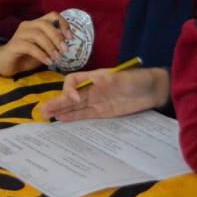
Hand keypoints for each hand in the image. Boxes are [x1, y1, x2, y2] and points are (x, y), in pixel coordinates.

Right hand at [0, 12, 71, 76]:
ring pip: (37, 34)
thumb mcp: (43, 49)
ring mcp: (19, 34)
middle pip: (45, 24)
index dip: (63, 24)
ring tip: (57, 58)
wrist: (4, 64)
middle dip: (57, 37)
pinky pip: (29, 47)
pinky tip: (48, 62)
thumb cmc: (25, 56)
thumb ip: (52, 43)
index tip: (70, 37)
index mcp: (35, 24)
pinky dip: (41, 54)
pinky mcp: (14, 45)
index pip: (52, 15)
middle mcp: (27, 26)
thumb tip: (67, 43)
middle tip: (65, 50)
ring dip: (50, 47)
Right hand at [39, 66, 168, 120]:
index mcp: (93, 77)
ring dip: (60, 111)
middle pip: (70, 96)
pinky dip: (73, 117)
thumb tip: (91, 83)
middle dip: (56, 102)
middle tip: (42, 111)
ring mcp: (96, 101)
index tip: (74, 98)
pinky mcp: (102, 112)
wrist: (153, 91)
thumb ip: (106, 81)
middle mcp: (91, 89)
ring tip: (46, 116)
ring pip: (74, 106)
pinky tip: (62, 119)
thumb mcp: (121, 77)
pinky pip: (84, 114)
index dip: (69, 89)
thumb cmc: (137, 79)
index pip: (72, 81)